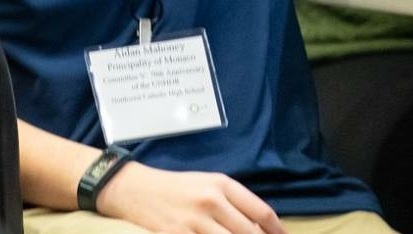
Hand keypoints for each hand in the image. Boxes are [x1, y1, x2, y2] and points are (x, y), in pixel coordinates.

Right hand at [98, 162, 287, 233]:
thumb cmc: (175, 187)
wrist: (136, 189)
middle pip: (249, 233)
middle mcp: (211, 200)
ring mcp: (195, 221)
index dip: (276, 230)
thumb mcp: (207, 183)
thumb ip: (233, 201)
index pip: (261, 211)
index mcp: (222, 184)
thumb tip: (259, 225)